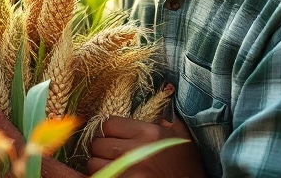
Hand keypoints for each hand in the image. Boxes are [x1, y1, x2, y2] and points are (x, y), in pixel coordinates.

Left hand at [86, 115, 204, 177]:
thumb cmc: (187, 169)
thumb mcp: (182, 140)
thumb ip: (167, 123)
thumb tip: (158, 110)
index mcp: (149, 134)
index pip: (108, 123)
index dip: (108, 131)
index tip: (112, 137)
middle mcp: (137, 151)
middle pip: (97, 143)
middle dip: (101, 149)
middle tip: (110, 155)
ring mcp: (129, 172)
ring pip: (93, 163)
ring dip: (99, 166)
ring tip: (112, 168)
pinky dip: (102, 177)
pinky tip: (114, 176)